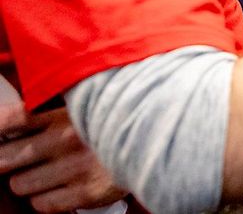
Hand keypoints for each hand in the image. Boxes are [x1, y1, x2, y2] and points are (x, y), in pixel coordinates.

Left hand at [0, 103, 126, 213]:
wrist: (158, 141)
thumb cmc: (115, 124)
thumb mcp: (87, 107)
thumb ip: (53, 111)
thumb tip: (9, 124)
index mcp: (66, 113)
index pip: (11, 120)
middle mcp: (67, 139)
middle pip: (4, 158)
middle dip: (6, 161)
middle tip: (17, 159)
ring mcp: (76, 167)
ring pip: (19, 185)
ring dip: (28, 182)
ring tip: (46, 173)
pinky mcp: (87, 192)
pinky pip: (41, 205)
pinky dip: (46, 199)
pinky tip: (60, 187)